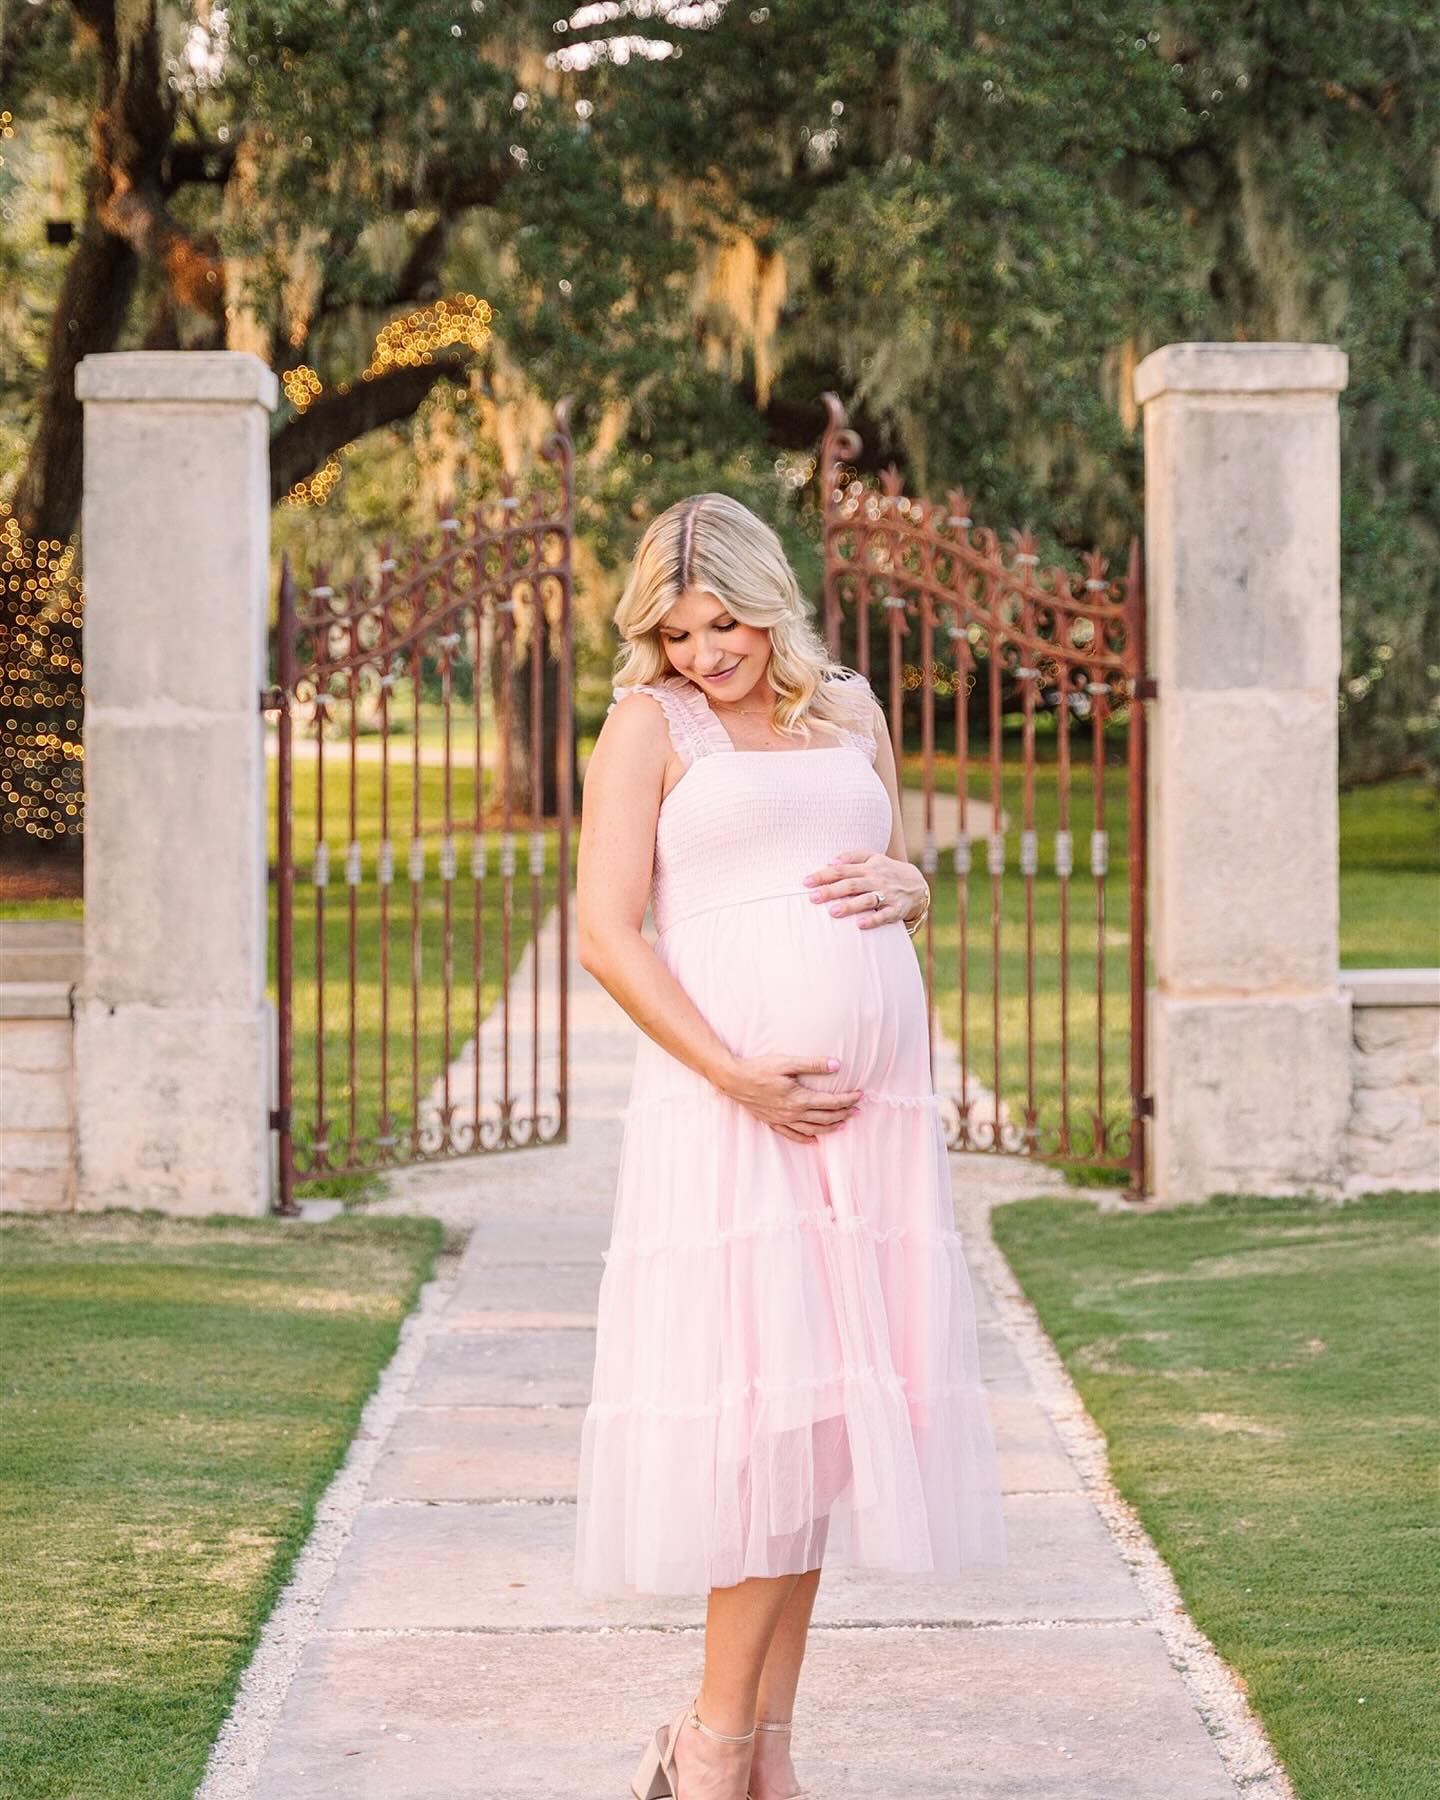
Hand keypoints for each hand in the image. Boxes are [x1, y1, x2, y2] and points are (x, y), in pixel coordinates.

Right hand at [716, 1053, 863, 1145]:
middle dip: (844, 1113)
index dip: (848, 1099)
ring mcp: (783, 1120)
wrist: (733, 1080)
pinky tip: (815, 1140)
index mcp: (799, 1098)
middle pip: (826, 1117)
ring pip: (813, 1129)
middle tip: (858, 1109)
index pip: (831, 1102)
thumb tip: (837, 1065)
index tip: (861, 1095)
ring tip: (844, 1125)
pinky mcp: (773, 1122)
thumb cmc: (759, 1068)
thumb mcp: (787, 1062)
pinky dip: (806, 1139)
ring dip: (831, 1128)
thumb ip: (813, 1064)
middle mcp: (793, 1113)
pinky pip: (793, 1135)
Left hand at [802, 849, 926, 930]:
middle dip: (831, 891)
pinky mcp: (897, 909)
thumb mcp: (873, 858)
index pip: (842, 870)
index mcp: (868, 867)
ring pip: (866, 900)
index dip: (823, 875)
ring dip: (850, 906)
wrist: (918, 885)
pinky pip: (885, 915)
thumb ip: (852, 857)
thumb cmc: (886, 872)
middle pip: (851, 885)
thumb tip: (830, 861)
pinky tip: (860, 925)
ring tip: (832, 912)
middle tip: (813, 898)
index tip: (805, 882)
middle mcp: (876, 879)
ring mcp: (887, 894)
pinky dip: (873, 920)